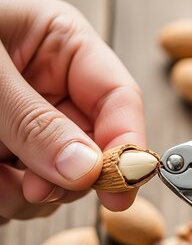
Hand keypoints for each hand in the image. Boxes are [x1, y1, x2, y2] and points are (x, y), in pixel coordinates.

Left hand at [0, 0, 145, 223]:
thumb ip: (34, 122)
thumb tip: (86, 170)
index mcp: (65, 47)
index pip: (120, 99)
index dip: (127, 144)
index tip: (122, 187)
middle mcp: (59, 88)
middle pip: (97, 145)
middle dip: (71, 176)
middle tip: (34, 190)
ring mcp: (40, 124)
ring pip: (66, 176)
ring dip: (33, 192)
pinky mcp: (18, 151)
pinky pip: (32, 188)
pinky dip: (10, 196)